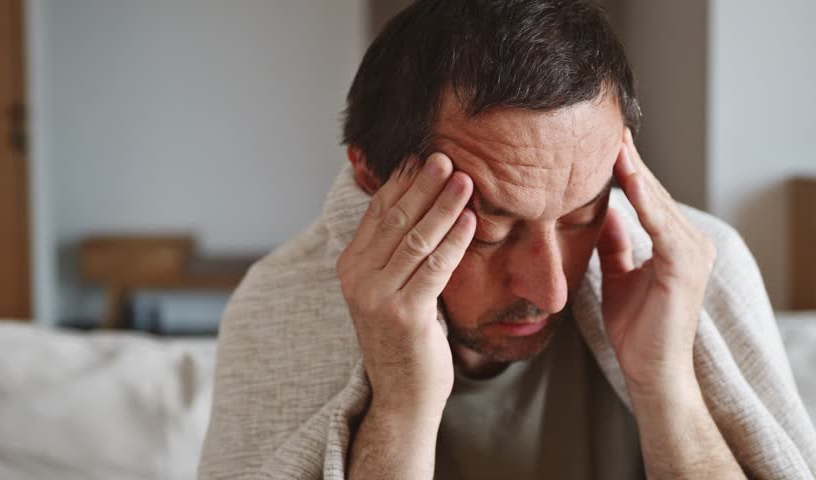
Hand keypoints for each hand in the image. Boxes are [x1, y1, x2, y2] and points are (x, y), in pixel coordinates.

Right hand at [335, 153, 475, 417]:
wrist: (402, 394)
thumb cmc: (404, 338)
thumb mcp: (390, 288)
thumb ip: (396, 250)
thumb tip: (418, 201)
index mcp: (351, 266)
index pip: (378, 212)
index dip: (402, 181)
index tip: (424, 156)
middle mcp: (357, 278)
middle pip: (396, 219)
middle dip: (424, 185)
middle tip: (447, 157)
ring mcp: (378, 297)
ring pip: (416, 239)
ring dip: (444, 206)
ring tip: (466, 180)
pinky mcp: (405, 315)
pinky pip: (435, 268)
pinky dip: (455, 241)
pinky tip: (471, 221)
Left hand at [598, 129, 715, 397]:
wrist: (649, 370)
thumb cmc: (636, 327)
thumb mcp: (618, 275)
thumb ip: (616, 244)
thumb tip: (604, 212)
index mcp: (676, 243)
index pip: (646, 197)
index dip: (625, 169)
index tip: (602, 141)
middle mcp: (692, 241)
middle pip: (652, 192)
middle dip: (628, 161)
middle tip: (606, 127)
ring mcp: (693, 252)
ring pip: (656, 202)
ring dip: (632, 171)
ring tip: (612, 141)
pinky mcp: (684, 266)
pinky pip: (659, 225)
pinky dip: (641, 199)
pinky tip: (624, 176)